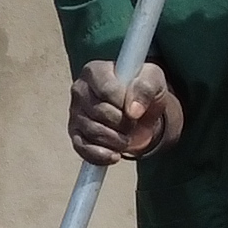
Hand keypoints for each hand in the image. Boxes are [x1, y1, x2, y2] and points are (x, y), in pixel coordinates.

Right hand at [67, 59, 182, 165]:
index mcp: (95, 71)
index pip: (107, 89)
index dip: (124, 103)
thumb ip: (145, 88)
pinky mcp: (75, 133)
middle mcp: (79, 90)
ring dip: (116, 140)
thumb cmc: (142, 89)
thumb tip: (133, 111)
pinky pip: (82, 149)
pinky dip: (101, 156)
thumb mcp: (152, 80)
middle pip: (100, 112)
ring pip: (93, 132)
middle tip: (133, 123)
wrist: (139, 110)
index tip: (135, 107)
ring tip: (127, 136)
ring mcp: (75, 113)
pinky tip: (115, 155)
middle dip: (123, 123)